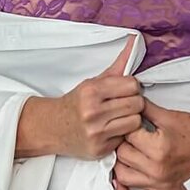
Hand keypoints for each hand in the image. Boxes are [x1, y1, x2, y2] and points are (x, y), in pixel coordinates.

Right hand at [56, 40, 144, 160]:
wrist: (52, 127)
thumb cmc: (77, 103)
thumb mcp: (93, 82)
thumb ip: (118, 65)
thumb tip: (135, 40)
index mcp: (92, 91)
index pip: (132, 85)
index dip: (132, 88)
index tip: (126, 91)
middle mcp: (93, 112)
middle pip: (137, 104)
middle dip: (134, 103)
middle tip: (124, 104)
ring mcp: (96, 132)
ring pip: (135, 122)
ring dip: (131, 119)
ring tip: (120, 117)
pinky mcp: (99, 149)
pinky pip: (126, 138)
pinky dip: (122, 134)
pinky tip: (112, 130)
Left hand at [112, 98, 189, 189]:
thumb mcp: (172, 116)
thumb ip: (147, 109)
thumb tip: (130, 103)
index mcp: (158, 147)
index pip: (127, 135)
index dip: (127, 126)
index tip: (131, 124)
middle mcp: (157, 168)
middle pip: (122, 155)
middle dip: (123, 143)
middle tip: (129, 136)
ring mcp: (160, 184)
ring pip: (123, 176)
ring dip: (121, 164)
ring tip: (126, 154)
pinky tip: (120, 184)